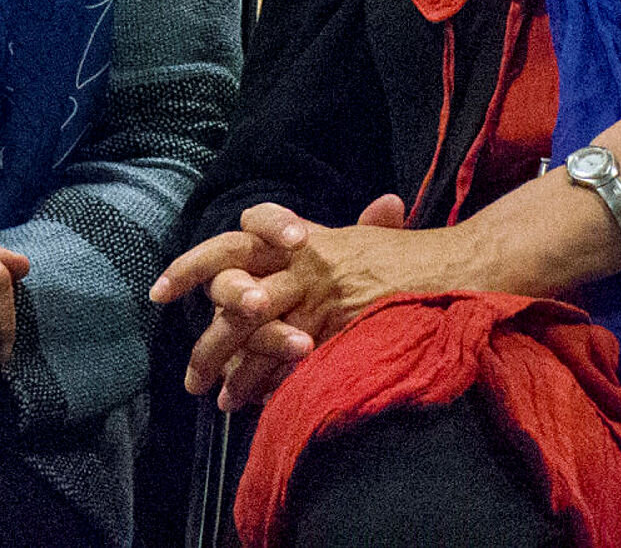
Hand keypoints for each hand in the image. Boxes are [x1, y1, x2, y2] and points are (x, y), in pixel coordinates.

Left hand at [154, 195, 477, 411]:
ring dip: (231, 366)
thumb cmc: (415, 256)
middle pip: (233, 285)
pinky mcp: (335, 321)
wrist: (459, 265)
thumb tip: (348, 220)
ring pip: (254, 327)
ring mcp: (318, 288)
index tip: (161, 290)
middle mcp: (303, 257)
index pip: (238, 237)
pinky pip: (288, 354)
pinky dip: (266, 380)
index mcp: (304, 236)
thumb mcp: (371, 236)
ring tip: (216, 398)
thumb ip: (349, 232)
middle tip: (188, 374)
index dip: (195, 263)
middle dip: (208, 334)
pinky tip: (249, 401)